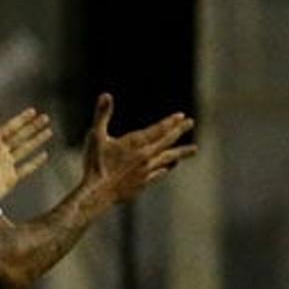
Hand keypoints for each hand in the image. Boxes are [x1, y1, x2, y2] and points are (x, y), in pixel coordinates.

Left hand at [0, 103, 53, 198]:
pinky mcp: (9, 179)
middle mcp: (0, 152)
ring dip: (37, 140)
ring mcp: (6, 165)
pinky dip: (35, 162)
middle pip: (21, 136)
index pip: (10, 127)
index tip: (32, 111)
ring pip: (26, 149)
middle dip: (33, 127)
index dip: (21, 119)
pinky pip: (26, 169)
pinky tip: (44, 155)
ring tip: (48, 131)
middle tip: (45, 117)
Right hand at [80, 93, 195, 207]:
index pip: (159, 130)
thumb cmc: (95, 164)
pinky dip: (166, 168)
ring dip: (180, 153)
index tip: (181, 116)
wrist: (98, 193)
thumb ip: (102, 115)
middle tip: (190, 123)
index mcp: (136, 143)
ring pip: (168, 159)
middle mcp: (146, 156)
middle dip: (179, 131)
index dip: (170, 122)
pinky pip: (159, 173)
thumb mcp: (96, 136)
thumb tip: (106, 94)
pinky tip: (169, 167)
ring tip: (193, 149)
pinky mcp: (143, 183)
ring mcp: (146, 171)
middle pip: (167, 142)